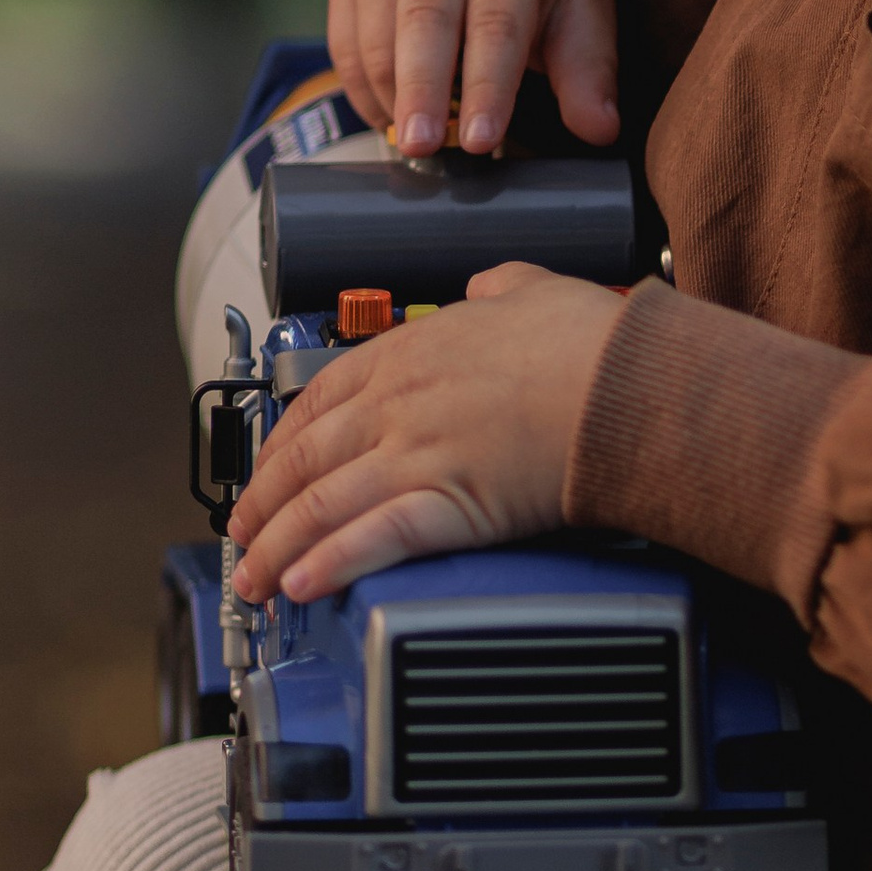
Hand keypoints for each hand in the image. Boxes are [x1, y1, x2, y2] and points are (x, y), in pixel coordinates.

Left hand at [227, 267, 623, 604]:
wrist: (628, 384)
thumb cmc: (593, 344)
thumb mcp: (534, 288)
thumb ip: (502, 288)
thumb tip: (490, 286)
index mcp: (413, 350)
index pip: (320, 397)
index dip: (280, 440)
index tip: (266, 469)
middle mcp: (400, 401)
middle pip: (305, 457)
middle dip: (262, 504)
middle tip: (243, 535)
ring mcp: (417, 453)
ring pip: (321, 504)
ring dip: (278, 547)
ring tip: (257, 581)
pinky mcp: (446, 504)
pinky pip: (369, 538)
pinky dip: (327, 563)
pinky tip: (301, 584)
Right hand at [327, 0, 619, 158]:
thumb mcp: (583, 15)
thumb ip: (588, 74)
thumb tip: (600, 130)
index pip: (496, 23)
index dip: (489, 86)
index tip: (483, 142)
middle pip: (424, 20)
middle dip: (422, 89)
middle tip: (421, 147)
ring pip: (375, 32)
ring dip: (391, 95)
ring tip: (414, 143)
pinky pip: (344, 40)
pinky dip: (361, 88)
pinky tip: (390, 117)